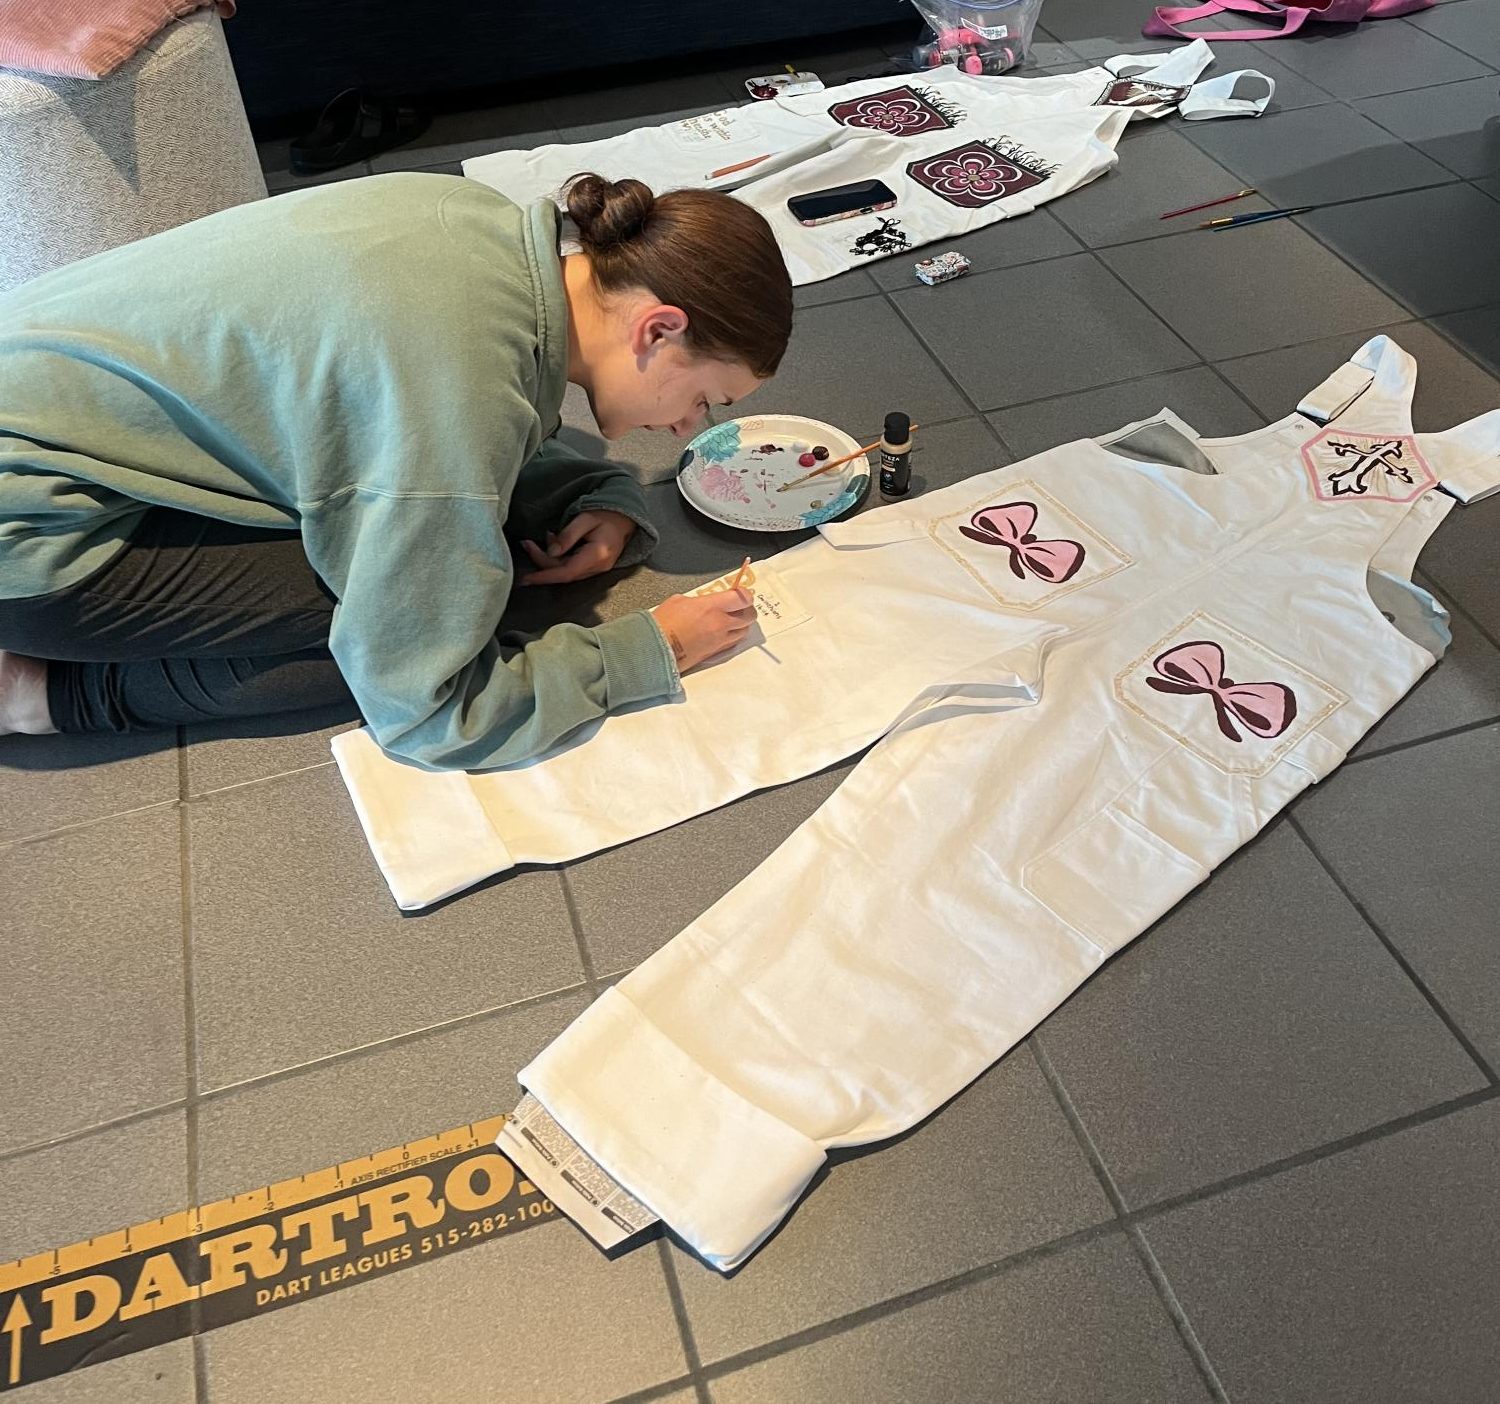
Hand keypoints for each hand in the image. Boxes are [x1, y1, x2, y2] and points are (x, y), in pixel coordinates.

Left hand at [519, 510, 636, 585]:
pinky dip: (557, 560)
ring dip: (548, 561)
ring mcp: (597, 569)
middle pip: (563, 573)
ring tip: (537, 543)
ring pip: (566, 572)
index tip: (527, 579)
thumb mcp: (585, 519)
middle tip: (526, 544)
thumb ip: (567, 535)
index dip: (545, 576)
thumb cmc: (606, 516)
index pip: (567, 572)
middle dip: (541, 562)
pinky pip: (571, 569)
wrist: (625, 519)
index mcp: (597, 555)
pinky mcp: (593, 568)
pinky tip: (553, 546)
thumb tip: (551, 552)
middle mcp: (598, 567)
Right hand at [651, 589, 757, 673]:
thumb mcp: (679, 601)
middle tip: (740, 606)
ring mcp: (719, 641)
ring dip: (741, 624)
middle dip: (747, 609)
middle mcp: (720, 624)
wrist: (654, 649)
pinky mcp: (715, 653)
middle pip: (749, 615)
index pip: (742, 598)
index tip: (742, 593)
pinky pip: (733, 643)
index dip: (745, 594)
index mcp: (711, 607)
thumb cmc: (662, 625)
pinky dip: (733, 636)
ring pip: (744, 631)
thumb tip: (707, 602)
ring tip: (732, 619)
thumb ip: (699, 600)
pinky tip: (724, 632)